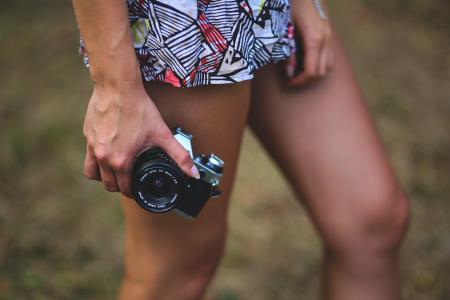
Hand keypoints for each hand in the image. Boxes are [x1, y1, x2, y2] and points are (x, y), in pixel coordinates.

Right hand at [82, 80, 199, 197]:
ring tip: (114, 172)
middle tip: (128, 182)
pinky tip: (106, 154)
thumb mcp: (162, 134)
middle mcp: (104, 157)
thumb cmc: (138, 108)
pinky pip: (88, 156)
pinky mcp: (88, 136)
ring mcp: (93, 147)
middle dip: (119, 186)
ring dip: (103, 177)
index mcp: (121, 161)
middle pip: (108, 184)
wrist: (117, 87)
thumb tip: (193, 173)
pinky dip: (96, 160)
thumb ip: (179, 156)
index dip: (132, 192)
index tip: (136, 189)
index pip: (124, 188)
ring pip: (92, 174)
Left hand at [286, 0, 333, 85]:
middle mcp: (325, 41)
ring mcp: (330, 38)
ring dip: (315, 74)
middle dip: (306, 80)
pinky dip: (320, 65)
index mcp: (313, 39)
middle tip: (293, 79)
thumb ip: (289, 51)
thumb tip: (289, 72)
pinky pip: (329, 58)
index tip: (290, 82)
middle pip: (320, 73)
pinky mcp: (330, 36)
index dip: (300, 81)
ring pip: (327, 67)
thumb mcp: (286, 29)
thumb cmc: (294, 6)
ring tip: (300, 73)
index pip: (311, 71)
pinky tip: (308, 63)